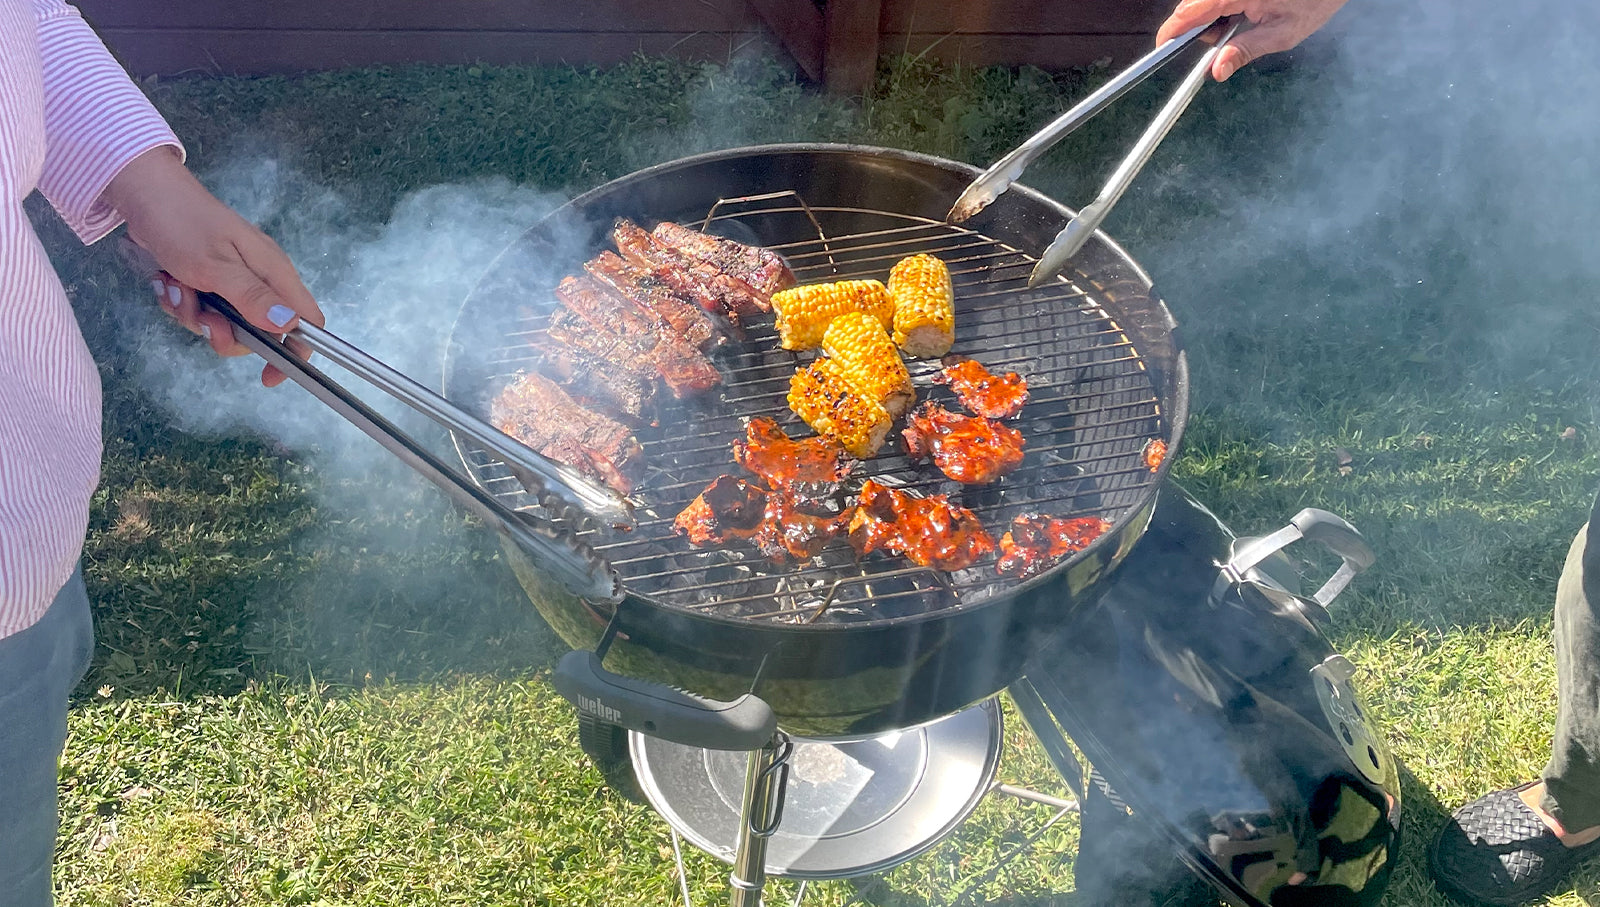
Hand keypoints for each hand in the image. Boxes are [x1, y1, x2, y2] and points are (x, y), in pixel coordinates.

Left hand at [105, 147, 323, 386]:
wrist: (144, 193)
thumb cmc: (182, 223)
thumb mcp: (214, 265)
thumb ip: (251, 296)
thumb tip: (289, 325)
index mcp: (273, 273)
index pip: (306, 322)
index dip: (296, 352)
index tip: (268, 375)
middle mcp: (259, 280)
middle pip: (258, 332)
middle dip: (223, 332)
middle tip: (200, 317)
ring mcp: (233, 281)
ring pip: (224, 323)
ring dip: (193, 314)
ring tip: (174, 287)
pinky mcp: (209, 280)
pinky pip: (201, 310)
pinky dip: (182, 303)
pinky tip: (167, 282)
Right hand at [1156, 0, 1348, 81]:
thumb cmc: (1313, 0)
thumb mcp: (1282, 33)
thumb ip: (1245, 50)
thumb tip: (1217, 71)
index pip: (1189, 13)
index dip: (1172, 31)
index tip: (1163, 47)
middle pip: (1192, 6)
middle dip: (1197, 27)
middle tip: (1221, 42)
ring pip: (1203, 0)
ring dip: (1211, 16)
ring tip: (1239, 24)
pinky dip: (1221, 7)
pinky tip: (1242, 12)